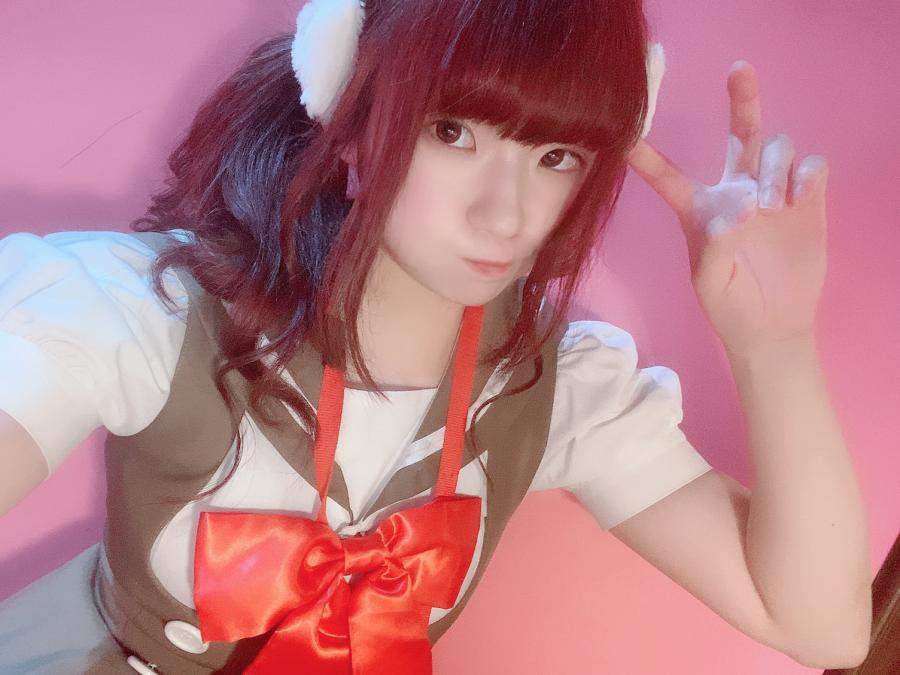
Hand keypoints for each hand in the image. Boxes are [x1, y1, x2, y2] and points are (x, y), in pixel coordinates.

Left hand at [627, 60, 828, 357]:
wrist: (771, 328)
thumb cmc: (729, 307)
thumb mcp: (709, 283)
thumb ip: (714, 246)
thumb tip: (737, 209)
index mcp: (699, 210)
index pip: (668, 176)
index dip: (647, 156)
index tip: (626, 132)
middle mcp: (736, 192)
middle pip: (740, 135)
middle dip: (742, 101)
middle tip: (739, 69)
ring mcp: (774, 194)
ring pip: (776, 148)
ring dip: (774, 167)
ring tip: (771, 205)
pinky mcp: (808, 203)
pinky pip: (811, 168)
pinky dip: (806, 174)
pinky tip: (797, 195)